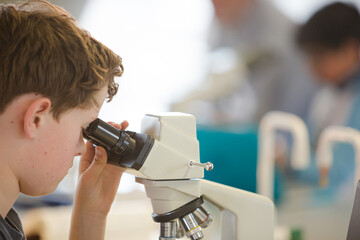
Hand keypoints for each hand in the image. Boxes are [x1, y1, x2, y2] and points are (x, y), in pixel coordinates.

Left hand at [70, 120, 128, 239]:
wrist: (94, 209)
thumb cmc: (84, 194)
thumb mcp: (87, 178)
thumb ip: (96, 163)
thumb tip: (102, 149)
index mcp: (87, 157)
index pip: (94, 139)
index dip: (100, 131)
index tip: (107, 126)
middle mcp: (98, 158)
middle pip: (106, 141)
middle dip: (112, 131)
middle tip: (119, 125)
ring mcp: (108, 163)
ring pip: (116, 147)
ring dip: (121, 138)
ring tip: (126, 129)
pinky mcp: (117, 170)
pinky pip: (123, 158)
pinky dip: (128, 151)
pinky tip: (131, 144)